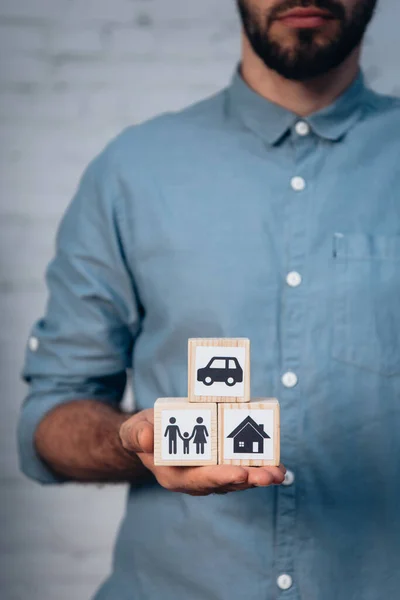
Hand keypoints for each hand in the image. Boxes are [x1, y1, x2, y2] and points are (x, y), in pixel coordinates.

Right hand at [120, 409, 285, 495]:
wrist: (153, 434)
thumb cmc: (145, 432)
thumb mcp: (134, 430)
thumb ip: (138, 435)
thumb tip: (147, 439)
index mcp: (174, 475)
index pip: (198, 480)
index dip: (219, 477)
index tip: (239, 473)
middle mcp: (196, 480)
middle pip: (224, 484)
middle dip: (249, 480)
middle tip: (270, 476)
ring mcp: (210, 474)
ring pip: (238, 480)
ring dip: (259, 477)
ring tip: (279, 473)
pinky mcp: (221, 464)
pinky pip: (242, 469)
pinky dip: (259, 468)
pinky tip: (277, 467)